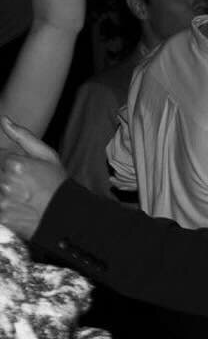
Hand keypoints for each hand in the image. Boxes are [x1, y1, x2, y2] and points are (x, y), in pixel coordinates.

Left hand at [0, 116, 66, 238]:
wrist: (71, 215)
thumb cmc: (59, 185)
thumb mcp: (47, 156)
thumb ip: (23, 136)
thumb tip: (4, 120)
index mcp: (14, 164)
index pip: (1, 160)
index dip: (13, 166)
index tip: (25, 174)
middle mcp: (6, 182)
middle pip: (0, 177)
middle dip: (10, 180)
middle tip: (27, 187)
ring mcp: (4, 201)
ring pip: (1, 192)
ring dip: (9, 194)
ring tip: (26, 199)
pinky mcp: (3, 217)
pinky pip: (1, 210)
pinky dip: (9, 209)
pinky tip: (23, 209)